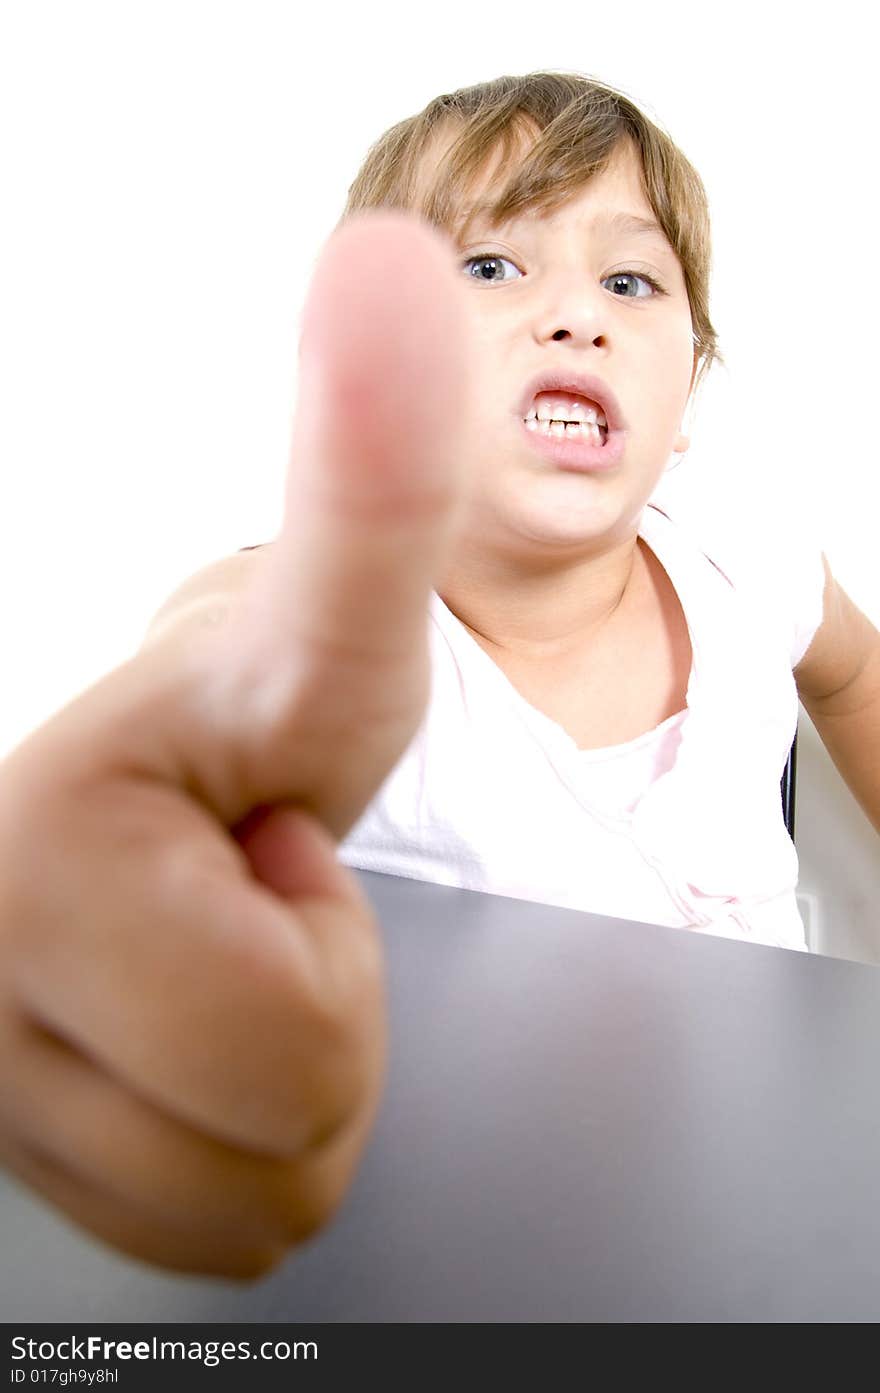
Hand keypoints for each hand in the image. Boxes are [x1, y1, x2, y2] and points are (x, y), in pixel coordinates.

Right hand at [0, 210, 470, 1277]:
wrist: (147, 817)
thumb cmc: (247, 735)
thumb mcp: (328, 634)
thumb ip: (365, 481)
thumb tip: (386, 271)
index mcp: (59, 831)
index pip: (254, 914)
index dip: (298, 883)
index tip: (310, 714)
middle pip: (290, 1107)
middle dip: (329, 1015)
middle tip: (265, 912)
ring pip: (256, 1202)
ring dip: (287, 1095)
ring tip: (227, 972)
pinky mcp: (6, 1150)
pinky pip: (213, 1239)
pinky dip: (239, 1158)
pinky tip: (188, 1047)